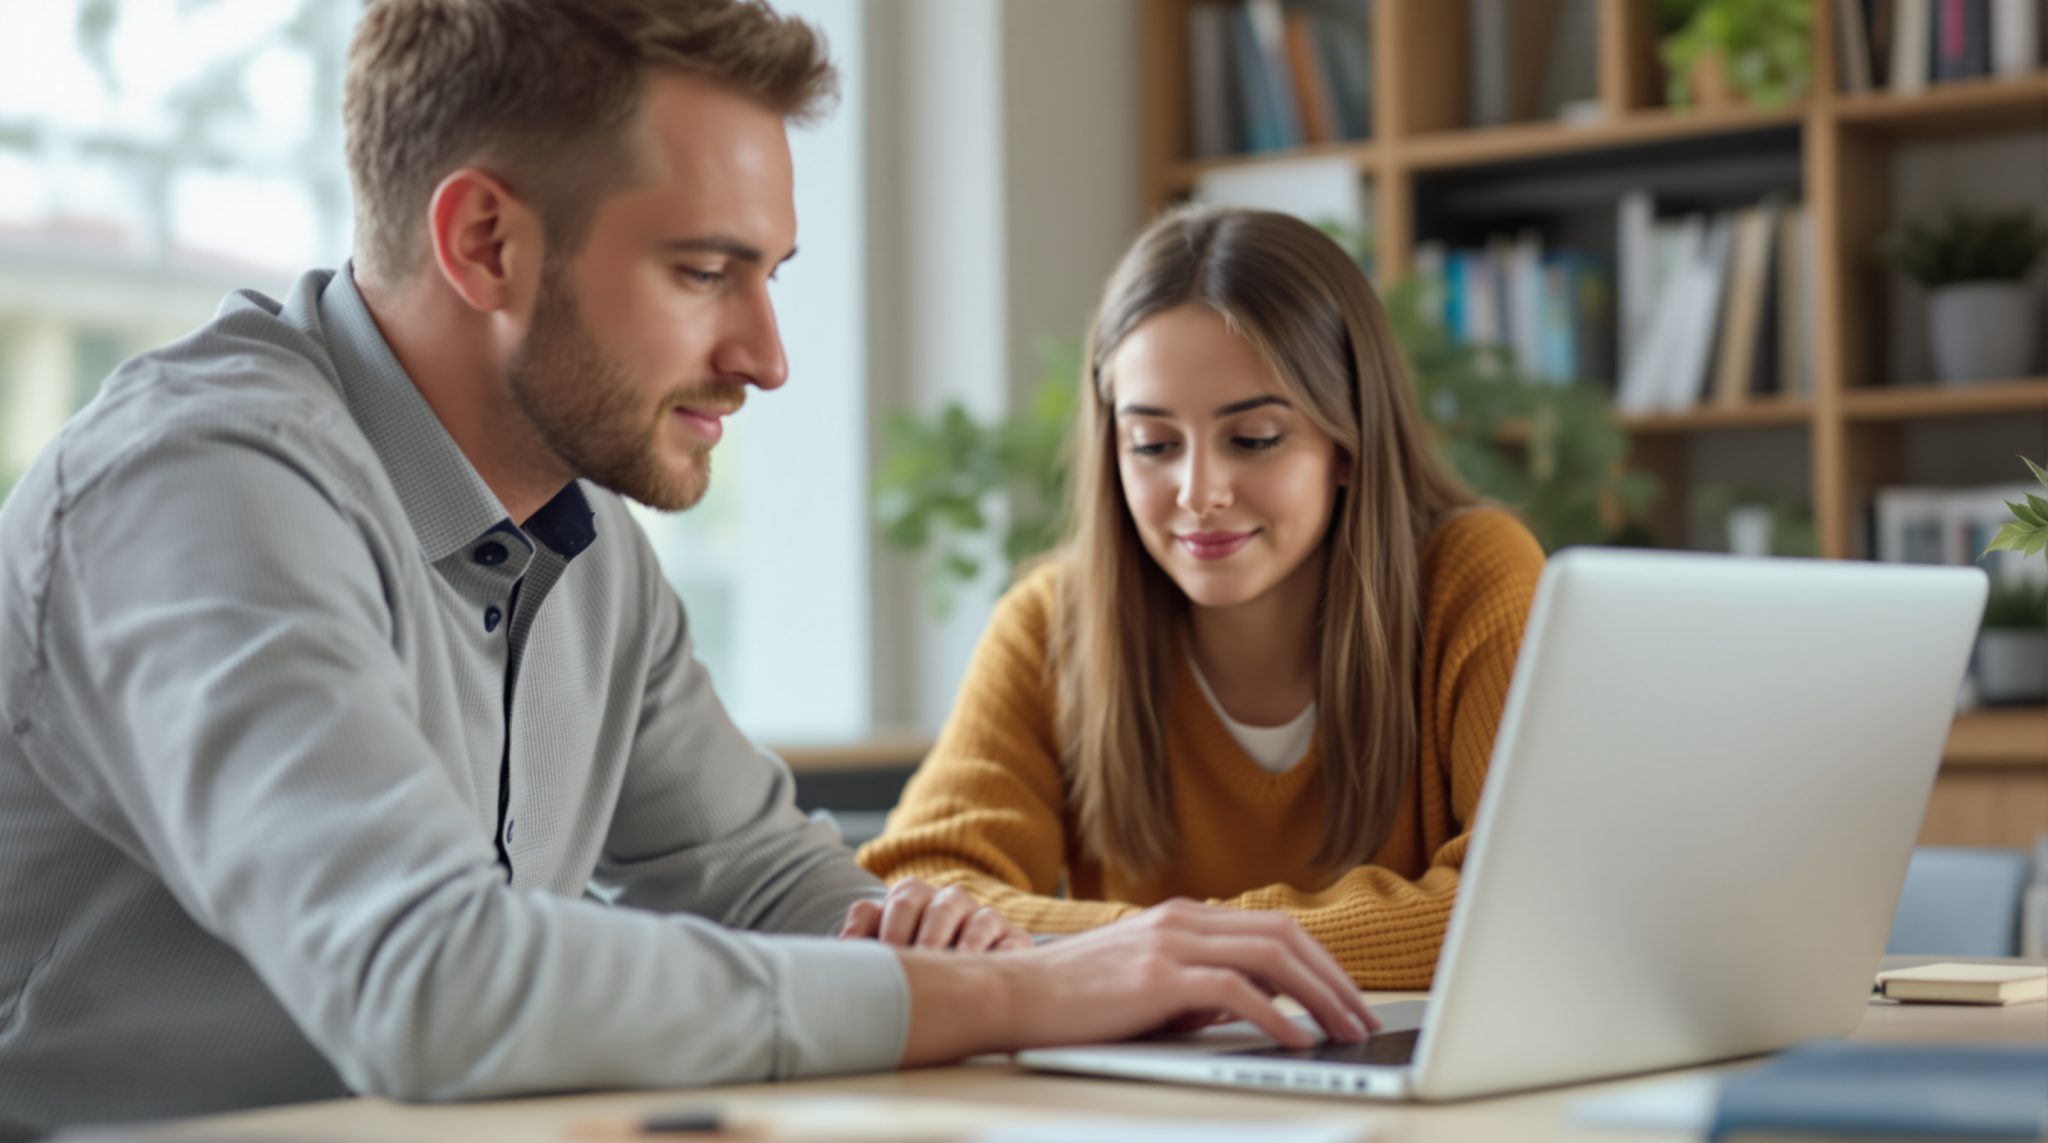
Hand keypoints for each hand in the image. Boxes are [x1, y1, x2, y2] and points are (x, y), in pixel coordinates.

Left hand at [838, 878, 1033, 952]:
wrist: (958, 979)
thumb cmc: (908, 957)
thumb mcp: (882, 942)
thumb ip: (862, 932)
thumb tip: (844, 944)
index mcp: (915, 898)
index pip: (904, 898)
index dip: (893, 925)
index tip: (885, 953)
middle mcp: (951, 903)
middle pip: (942, 906)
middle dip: (930, 934)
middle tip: (921, 960)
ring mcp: (984, 919)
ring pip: (980, 919)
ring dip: (967, 942)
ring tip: (956, 965)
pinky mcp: (1012, 940)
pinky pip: (1014, 941)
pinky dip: (1004, 953)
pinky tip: (990, 971)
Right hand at [896, 898, 1380, 1066]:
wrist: (1012, 995)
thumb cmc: (1074, 1000)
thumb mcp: (1149, 987)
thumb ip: (1198, 989)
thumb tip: (1252, 1010)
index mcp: (1184, 918)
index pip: (1274, 929)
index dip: (1321, 962)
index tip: (1348, 998)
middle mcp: (1184, 920)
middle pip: (1285, 936)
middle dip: (1334, 978)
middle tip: (1363, 1017)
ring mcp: (1171, 943)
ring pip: (1272, 956)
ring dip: (1320, 996)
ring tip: (1345, 1030)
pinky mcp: (1158, 976)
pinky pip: (1237, 991)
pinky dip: (1277, 1015)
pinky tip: (1297, 1040)